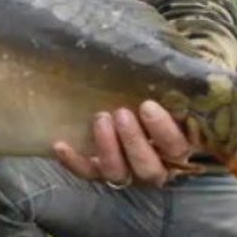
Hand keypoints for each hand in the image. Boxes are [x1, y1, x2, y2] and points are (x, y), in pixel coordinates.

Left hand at [52, 100, 193, 187]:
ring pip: (118, 173)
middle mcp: (154, 166)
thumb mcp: (169, 91)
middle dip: (134, 141)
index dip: (163, 131)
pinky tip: (61, 145)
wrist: (128, 108)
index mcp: (175, 149)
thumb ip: (175, 86)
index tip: (147, 105)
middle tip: (121, 113)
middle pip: (148, 168)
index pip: (176, 148)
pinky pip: (87, 173)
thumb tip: (176, 63)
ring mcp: (126, 172)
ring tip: (101, 118)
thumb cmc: (154, 97)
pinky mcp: (100, 172)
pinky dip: (74, 161)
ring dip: (108, 148)